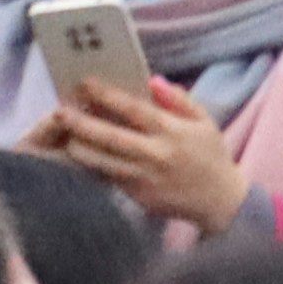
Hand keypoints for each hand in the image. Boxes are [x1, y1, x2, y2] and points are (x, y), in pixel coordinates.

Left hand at [41, 67, 248, 232]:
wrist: (224, 203)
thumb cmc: (212, 157)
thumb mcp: (205, 122)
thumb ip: (179, 100)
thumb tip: (152, 80)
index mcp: (172, 133)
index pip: (134, 110)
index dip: (107, 95)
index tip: (84, 82)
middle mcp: (157, 155)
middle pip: (112, 138)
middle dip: (82, 123)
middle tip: (58, 111)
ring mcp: (147, 179)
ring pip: (105, 162)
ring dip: (80, 148)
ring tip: (60, 133)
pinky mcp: (140, 197)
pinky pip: (110, 179)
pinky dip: (91, 167)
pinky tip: (76, 155)